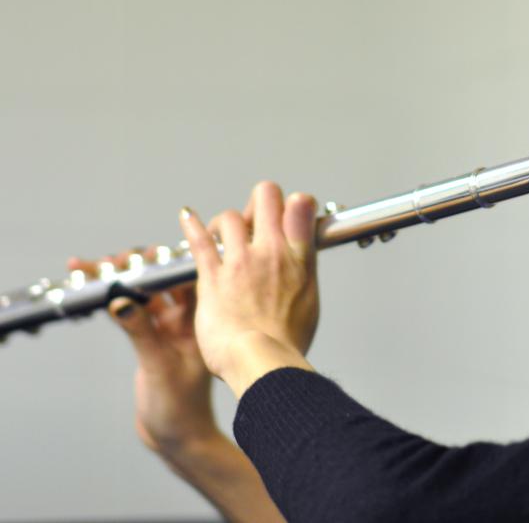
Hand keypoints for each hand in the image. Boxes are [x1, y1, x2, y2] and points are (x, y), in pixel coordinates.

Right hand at [67, 250, 217, 457]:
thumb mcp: (158, 365)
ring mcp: (168, 328)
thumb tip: (120, 300)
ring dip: (121, 280)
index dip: (165, 262)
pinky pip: (132, 312)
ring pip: (143, 294)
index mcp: (200, 318)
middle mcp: (186, 318)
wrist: (180, 438)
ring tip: (93, 267)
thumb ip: (140, 332)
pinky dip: (114, 300)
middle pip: (160, 281)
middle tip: (111, 259)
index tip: (142, 254)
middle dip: (136, 266)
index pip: (185, 278)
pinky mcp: (151, 339)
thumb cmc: (182, 407)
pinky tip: (96, 289)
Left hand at [181, 181, 318, 395]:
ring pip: (230, 217)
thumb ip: (303, 268)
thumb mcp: (310, 298)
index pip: (301, 204)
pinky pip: (199, 241)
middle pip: (265, 196)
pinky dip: (191, 225)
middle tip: (255, 220)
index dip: (295, 202)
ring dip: (225, 223)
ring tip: (222, 236)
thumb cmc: (287, 340)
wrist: (264, 363)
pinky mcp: (213, 277)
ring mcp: (240, 261)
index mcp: (299, 257)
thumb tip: (303, 252)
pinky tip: (186, 216)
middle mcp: (271, 251)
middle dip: (260, 201)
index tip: (289, 212)